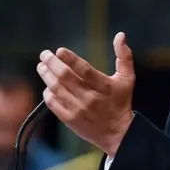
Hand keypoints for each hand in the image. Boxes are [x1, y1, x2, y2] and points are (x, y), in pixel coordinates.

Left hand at [37, 32, 135, 155]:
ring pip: (56, 89)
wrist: (117, 134)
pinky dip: (48, 93)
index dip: (71, 59)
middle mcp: (90, 98)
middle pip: (66, 78)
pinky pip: (53, 104)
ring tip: (41, 66)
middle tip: (44, 55)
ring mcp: (78, 109)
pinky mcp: (70, 119)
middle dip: (52, 64)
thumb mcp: (127, 78)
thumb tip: (120, 35)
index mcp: (104, 86)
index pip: (84, 70)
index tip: (60, 50)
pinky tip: (47, 86)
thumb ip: (124, 56)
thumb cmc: (121, 102)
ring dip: (46, 76)